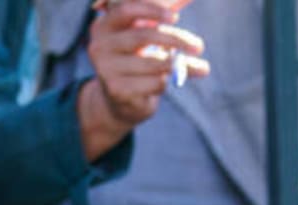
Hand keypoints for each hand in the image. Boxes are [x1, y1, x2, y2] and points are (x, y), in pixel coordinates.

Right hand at [79, 0, 207, 146]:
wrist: (120, 101)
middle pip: (143, 35)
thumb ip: (162, 27)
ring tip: (193, 67)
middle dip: (175, 39)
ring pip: (154, 62)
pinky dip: (167, 82)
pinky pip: (155, 82)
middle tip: (198, 46)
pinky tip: (163, 83)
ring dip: (177, 65)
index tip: (176, 17)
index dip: (152, 11)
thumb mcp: (145, 41)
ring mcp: (106, 70)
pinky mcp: (117, 91)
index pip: (126, 10)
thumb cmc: (137, 62)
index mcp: (104, 26)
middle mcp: (99, 46)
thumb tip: (193, 22)